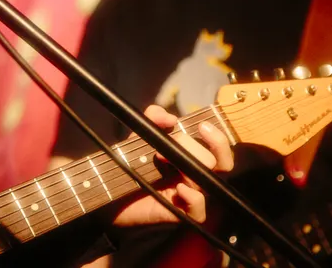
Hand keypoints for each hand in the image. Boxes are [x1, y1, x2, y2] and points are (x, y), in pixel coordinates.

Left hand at [110, 105, 233, 228]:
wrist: (111, 187)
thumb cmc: (131, 162)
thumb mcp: (141, 135)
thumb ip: (153, 119)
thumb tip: (170, 118)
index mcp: (192, 158)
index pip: (219, 151)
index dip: (218, 139)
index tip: (202, 127)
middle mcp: (195, 176)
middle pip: (216, 163)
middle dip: (192, 148)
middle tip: (168, 143)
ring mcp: (189, 196)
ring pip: (208, 182)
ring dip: (187, 167)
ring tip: (160, 157)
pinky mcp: (180, 213)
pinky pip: (199, 211)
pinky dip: (194, 198)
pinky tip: (178, 189)